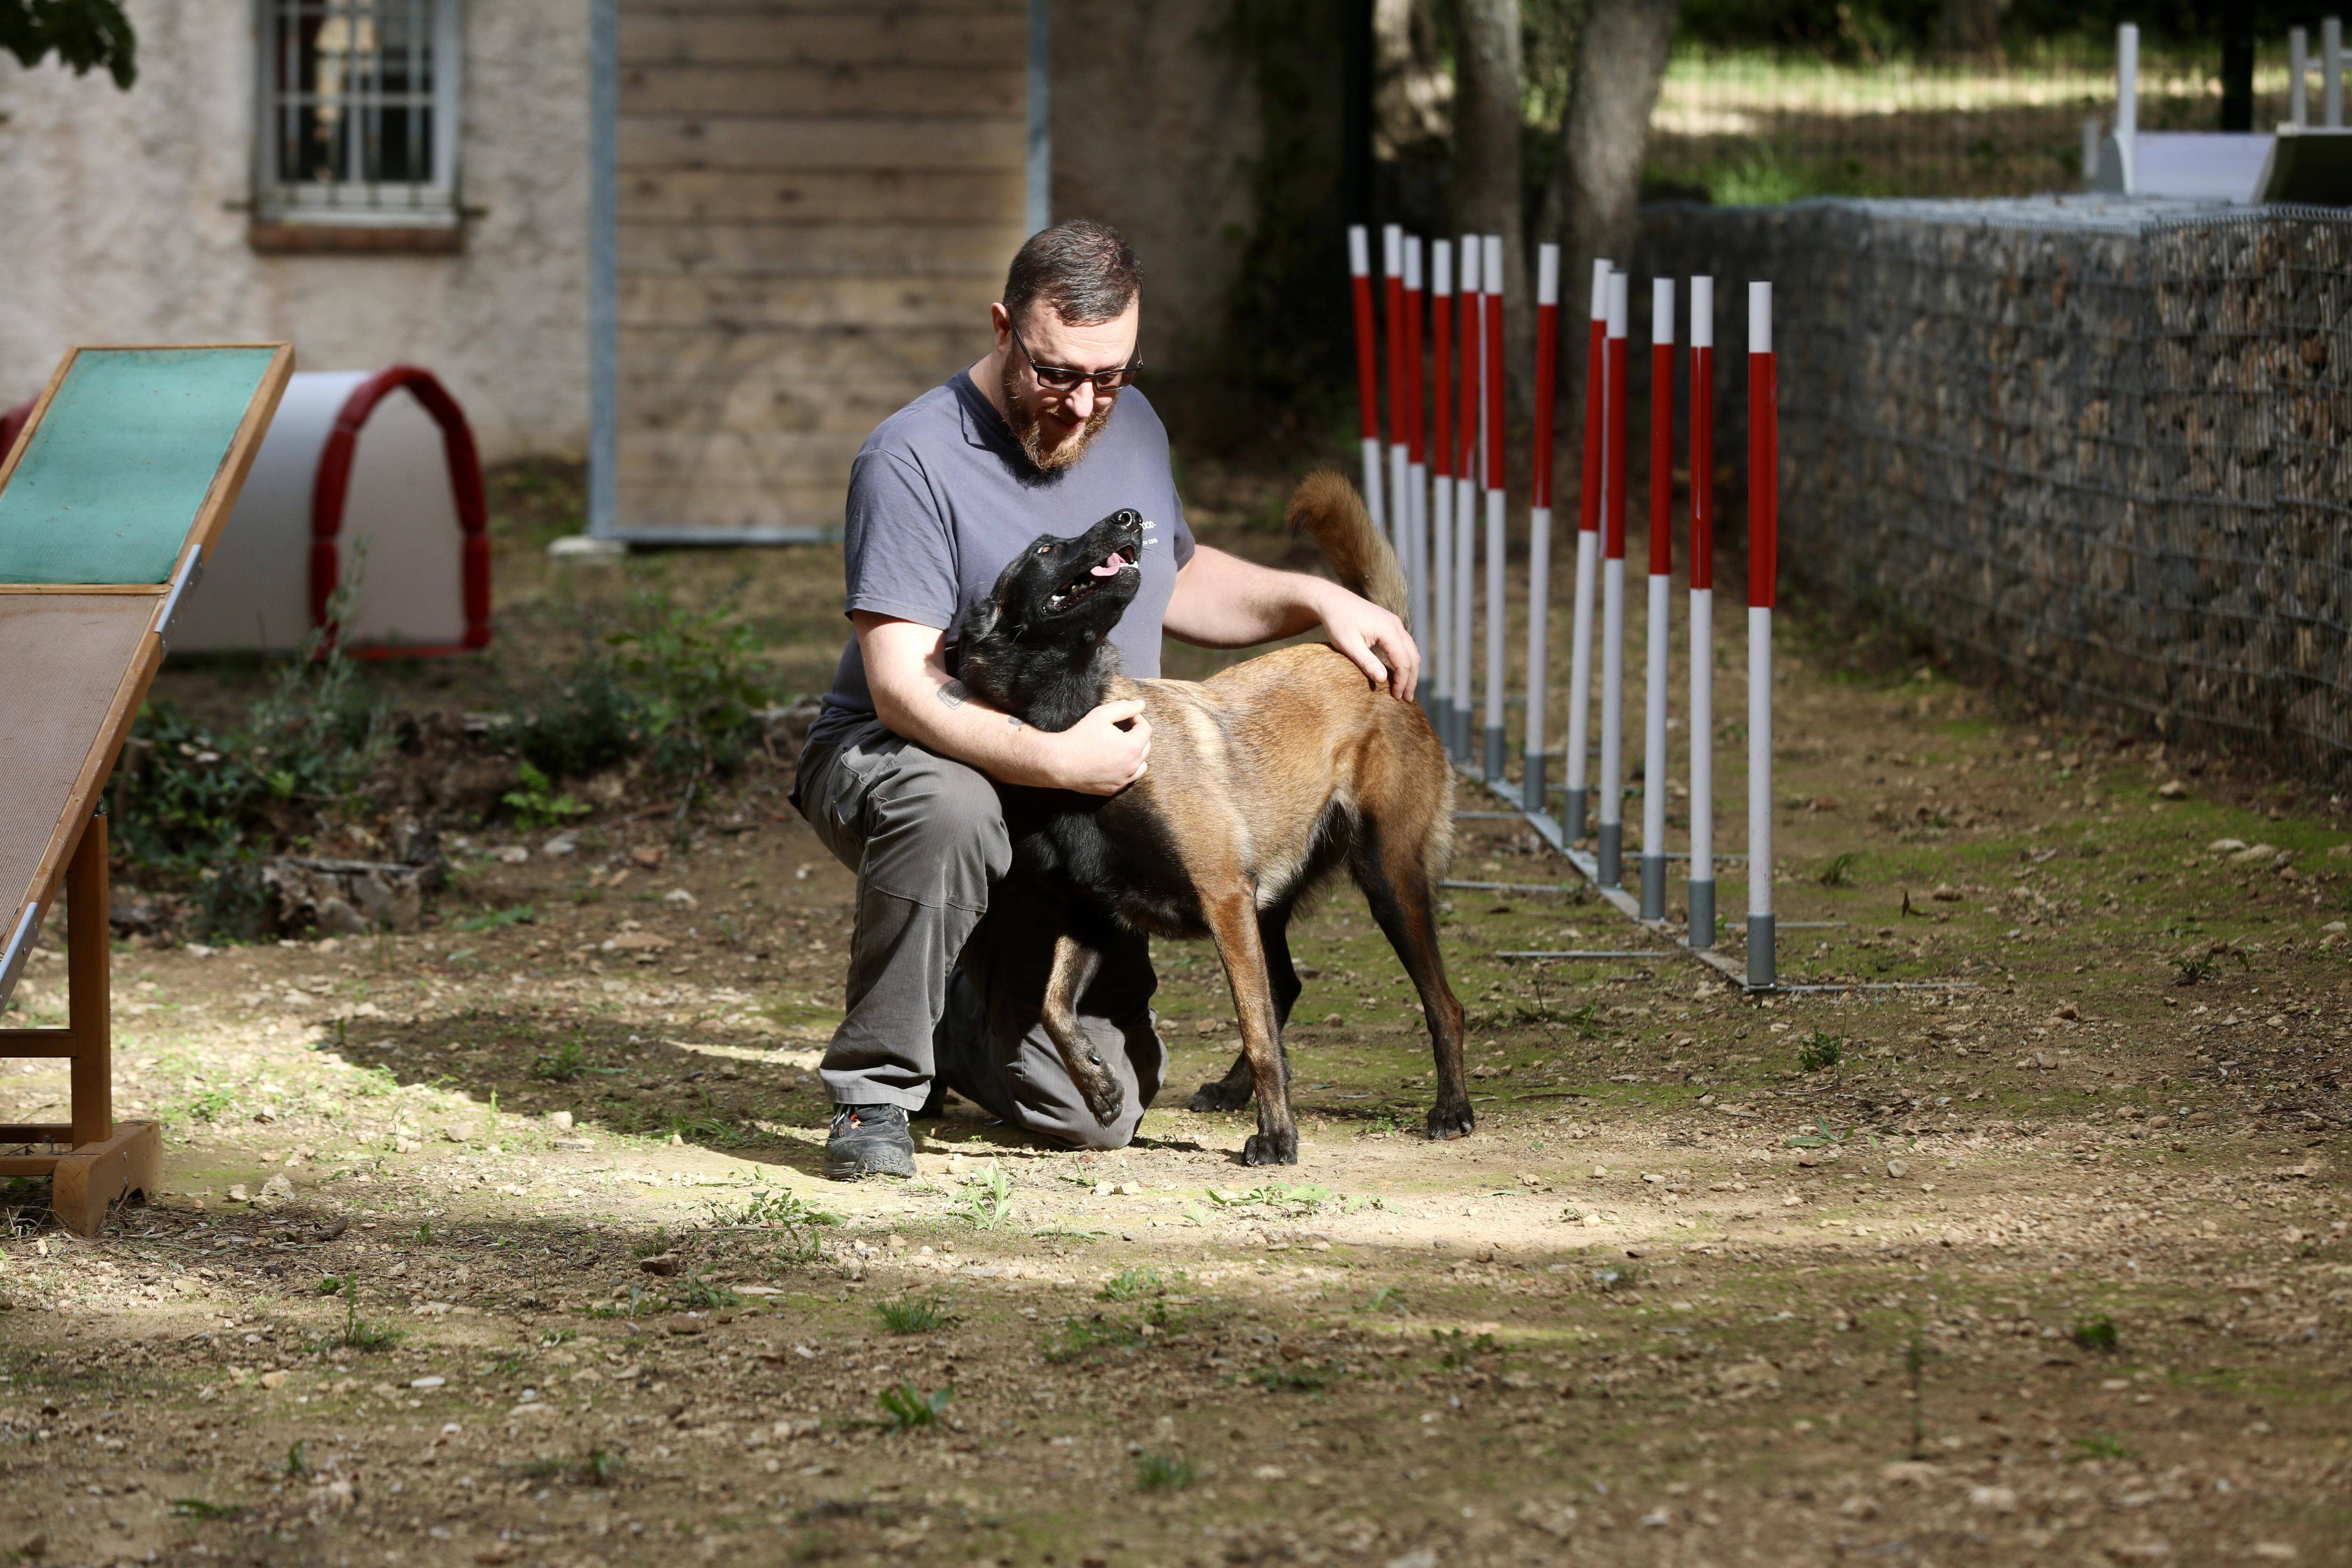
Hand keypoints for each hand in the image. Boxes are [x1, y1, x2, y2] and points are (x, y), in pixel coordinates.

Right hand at [1044, 699, 1151, 793]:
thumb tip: (1141, 704)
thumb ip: (1124, 708)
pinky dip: (1125, 769)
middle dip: (1137, 735)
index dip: (1137, 719)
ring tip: (1120, 746)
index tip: (1125, 717)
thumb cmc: (1080, 737)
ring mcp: (1123, 780)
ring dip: (1135, 754)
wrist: (1060, 762)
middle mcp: (1132, 766)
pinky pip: (1127, 778)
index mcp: (1132, 747)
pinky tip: (1112, 761)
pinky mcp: (1113, 789)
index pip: (1146, 729)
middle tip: (1121, 729)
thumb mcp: (1101, 715)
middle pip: (1146, 747)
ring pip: (1141, 765)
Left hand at [1318, 585, 1418, 700]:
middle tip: (1407, 699)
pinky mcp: (1390, 624)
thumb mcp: (1349, 645)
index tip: (1396, 697)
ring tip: (1405, 689)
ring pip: (1411, 650)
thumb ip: (1367, 662)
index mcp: (1388, 630)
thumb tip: (1383, 680)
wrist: (1333, 601)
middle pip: (1413, 656)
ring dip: (1410, 670)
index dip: (1402, 681)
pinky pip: (1405, 645)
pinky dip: (1405, 660)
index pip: (1403, 661)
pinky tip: (1399, 672)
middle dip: (1411, 679)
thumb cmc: (1338, 622)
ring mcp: (1395, 623)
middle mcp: (1396, 625)